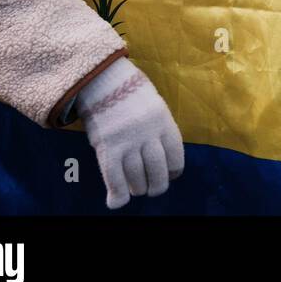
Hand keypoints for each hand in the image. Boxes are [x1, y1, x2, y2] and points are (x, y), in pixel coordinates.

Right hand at [78, 58, 183, 209]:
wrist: (104, 80)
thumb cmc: (130, 94)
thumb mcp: (154, 106)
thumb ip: (159, 129)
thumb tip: (161, 156)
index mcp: (164, 122)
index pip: (176, 155)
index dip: (174, 170)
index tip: (170, 175)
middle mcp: (149, 133)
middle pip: (158, 169)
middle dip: (156, 185)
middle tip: (152, 188)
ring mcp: (128, 141)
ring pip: (136, 176)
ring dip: (137, 188)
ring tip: (136, 189)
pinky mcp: (108, 146)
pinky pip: (113, 176)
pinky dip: (116, 193)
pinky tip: (117, 201)